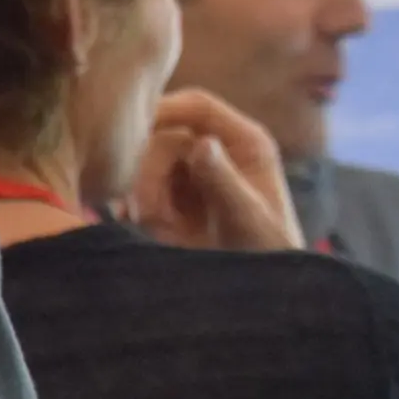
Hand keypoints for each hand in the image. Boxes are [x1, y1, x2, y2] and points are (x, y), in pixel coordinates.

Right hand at [127, 89, 299, 252]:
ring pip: (145, 163)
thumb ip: (222, 181)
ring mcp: (192, 173)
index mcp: (245, 143)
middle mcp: (216, 150)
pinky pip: (139, 188)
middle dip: (150, 173)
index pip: (197, 106)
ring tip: (159, 229)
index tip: (131, 132)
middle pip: (162, 136)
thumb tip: (200, 143)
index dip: (164, 110)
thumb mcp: (246, 218)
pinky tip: (146, 228)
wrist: (259, 293)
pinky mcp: (173, 196)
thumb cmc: (267, 253)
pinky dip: (136, 206)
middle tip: (151, 214)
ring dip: (144, 195)